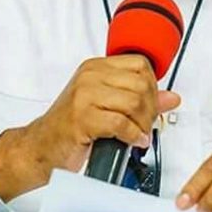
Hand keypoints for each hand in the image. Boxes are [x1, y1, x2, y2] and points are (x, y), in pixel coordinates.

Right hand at [0, 55, 180, 200]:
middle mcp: (90, 77)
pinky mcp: (82, 117)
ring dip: (143, 124)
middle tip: (145, 124)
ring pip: (134, 102)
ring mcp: (84, 95)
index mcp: (96, 67)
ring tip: (138, 134)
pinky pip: (121, 123)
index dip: (153, 86)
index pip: (140, 64)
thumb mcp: (106, 106)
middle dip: (150, 109)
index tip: (150, 104)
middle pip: (141, 83)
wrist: (40, 147)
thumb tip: (171, 98)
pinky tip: (132, 142)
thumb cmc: (70, 127)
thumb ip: (139, 99)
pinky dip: (133, 136)